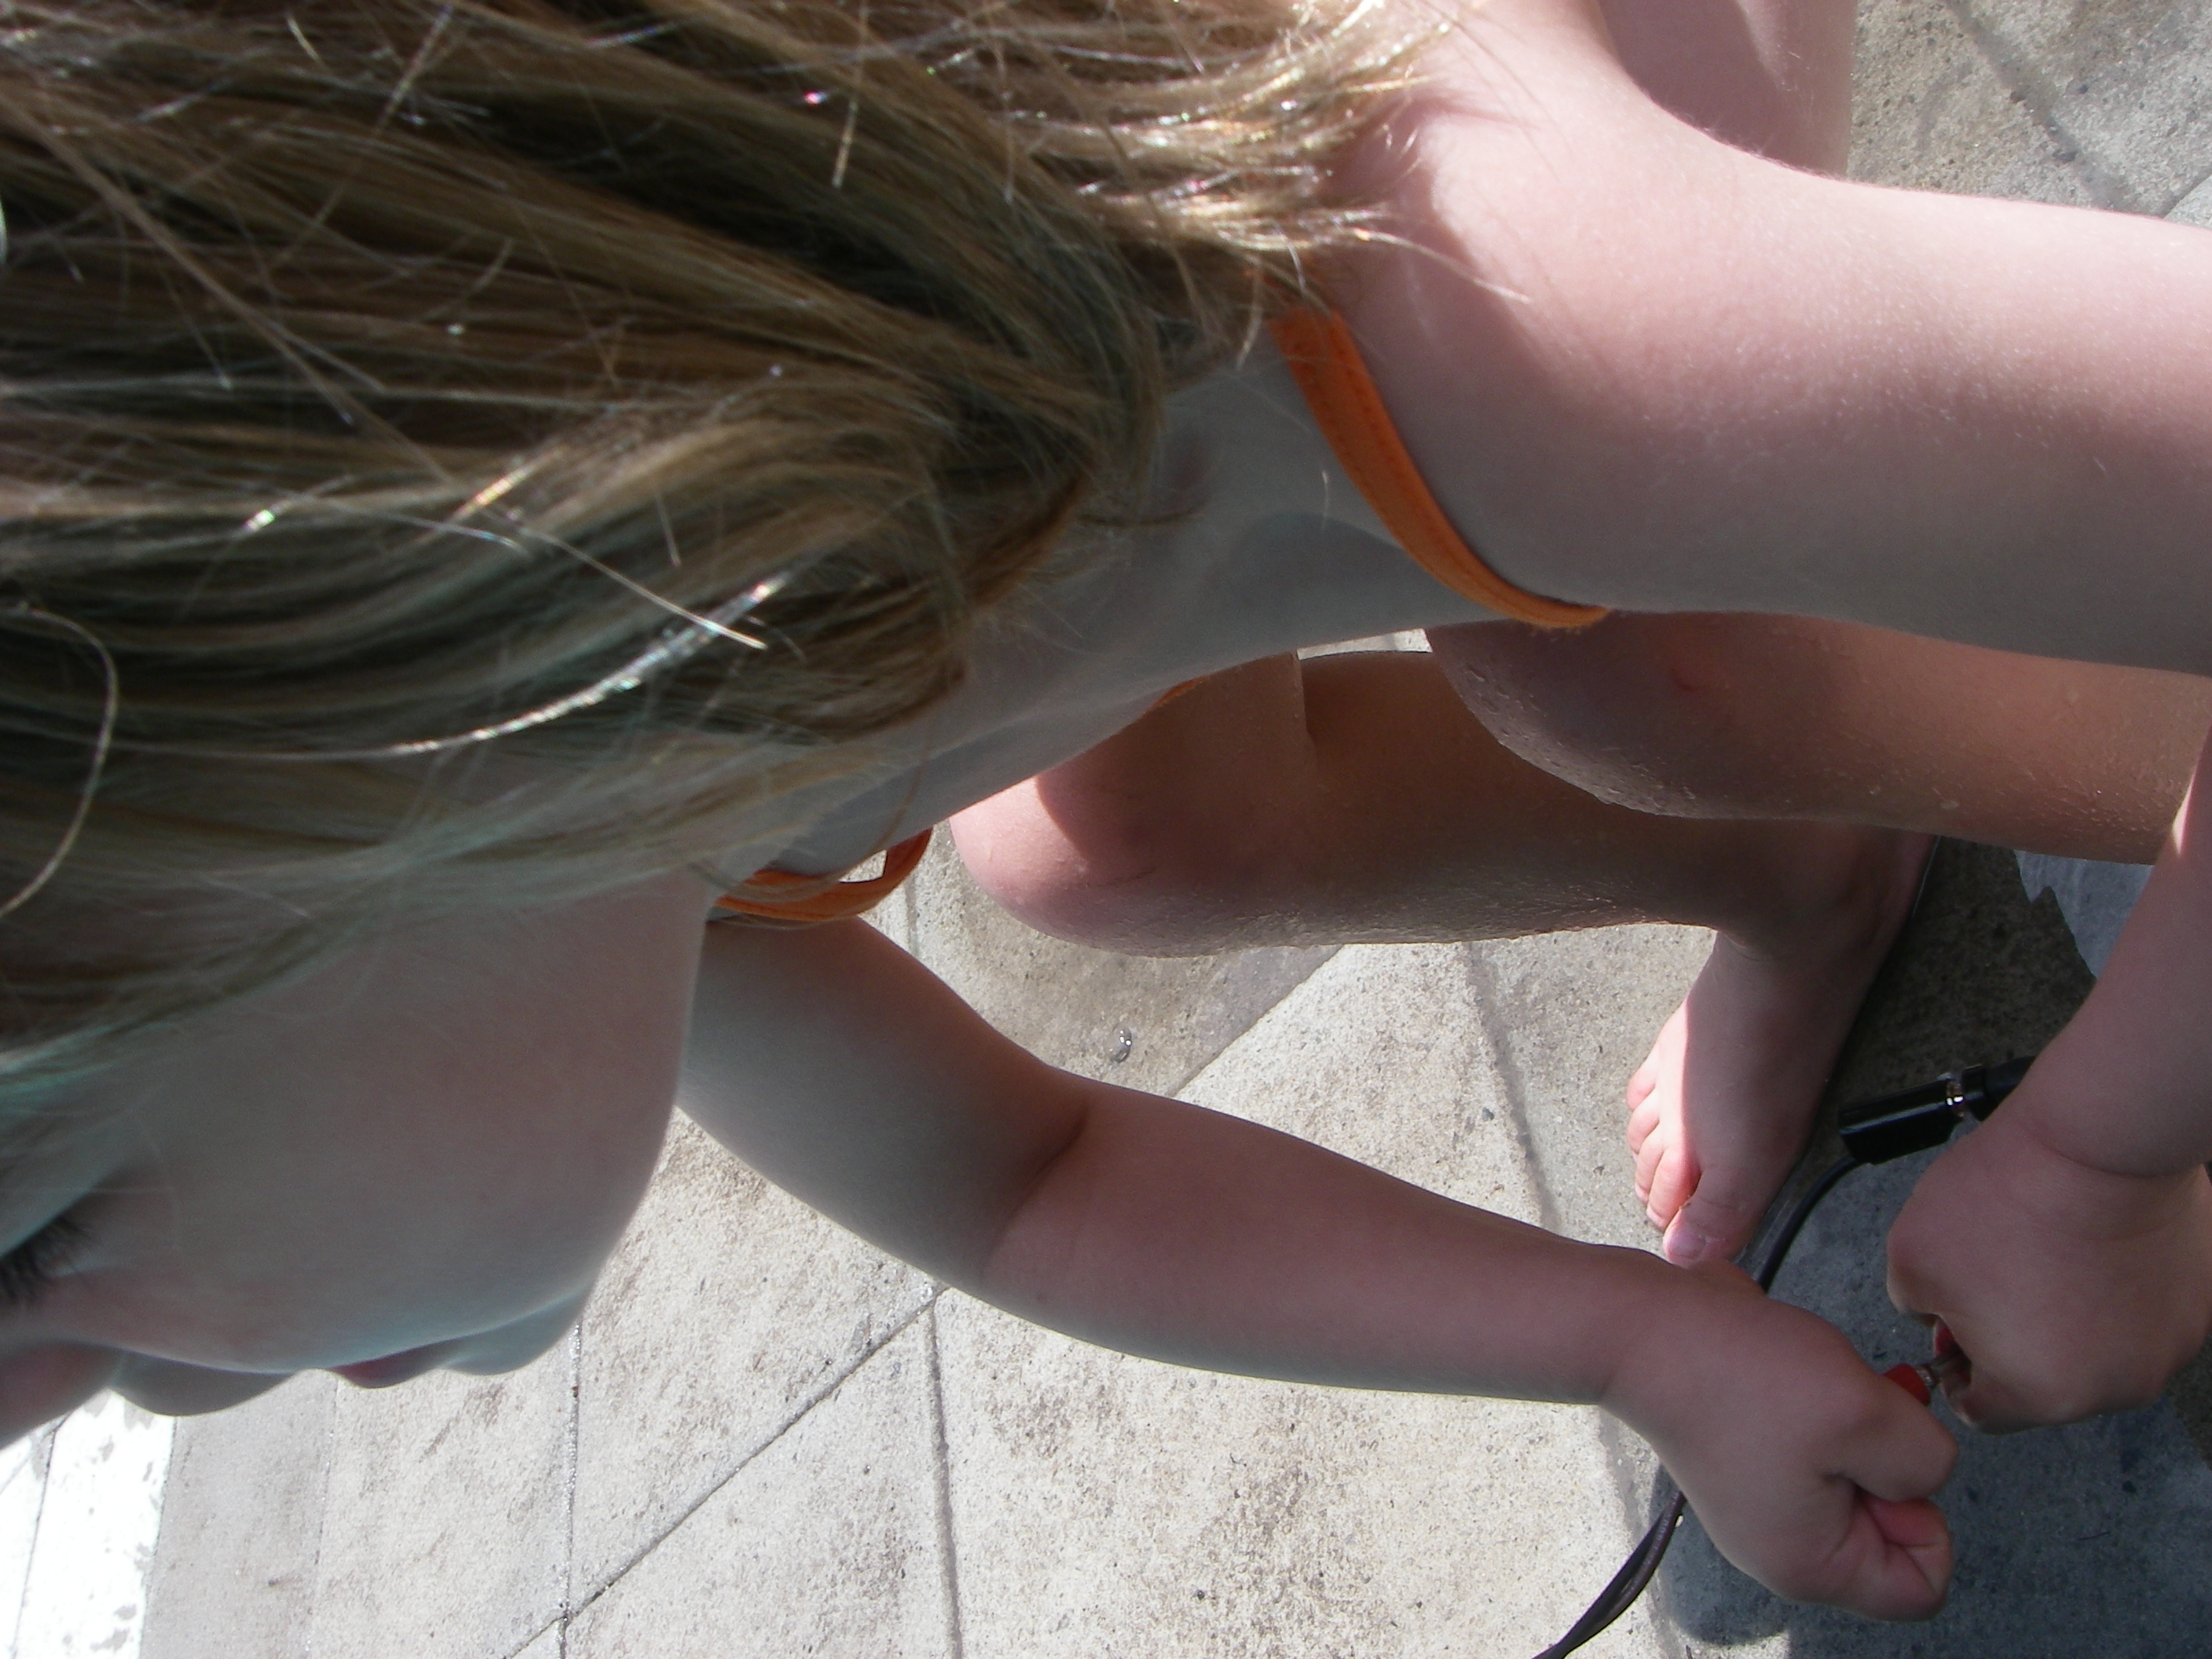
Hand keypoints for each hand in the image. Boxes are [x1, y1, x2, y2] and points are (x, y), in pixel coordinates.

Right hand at [1606, 1259, 1956, 1618]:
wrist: (1645, 1327)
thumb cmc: (1735, 1373)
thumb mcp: (1865, 1413)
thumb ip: (1927, 1459)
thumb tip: (1923, 1471)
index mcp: (1811, 1566)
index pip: (1922, 1586)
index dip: (1928, 1517)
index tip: (1884, 1457)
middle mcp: (1783, 1548)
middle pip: (1890, 1530)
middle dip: (1885, 1460)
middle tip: (1848, 1412)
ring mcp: (1762, 1504)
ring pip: (1856, 1481)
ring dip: (1853, 1427)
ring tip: (1814, 1389)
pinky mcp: (1748, 1459)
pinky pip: (1819, 1449)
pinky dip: (1820, 1411)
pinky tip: (1790, 1379)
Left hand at [1887, 1105, 2211, 1430]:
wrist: (2097, 1142)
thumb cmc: (2011, 1199)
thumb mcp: (1910, 1261)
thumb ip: (1914, 1309)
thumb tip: (1933, 1315)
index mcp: (2044, 1393)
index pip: (1983, 1410)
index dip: (1954, 1365)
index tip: (1950, 1330)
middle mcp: (2116, 1386)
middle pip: (2043, 1380)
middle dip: (2010, 1336)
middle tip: (1991, 1277)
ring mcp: (2166, 1347)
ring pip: (2094, 1344)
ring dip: (2064, 1311)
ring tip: (2040, 1248)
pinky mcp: (2196, 1305)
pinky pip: (2136, 1309)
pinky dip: (2110, 1285)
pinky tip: (2085, 1241)